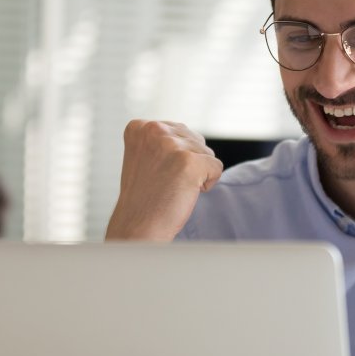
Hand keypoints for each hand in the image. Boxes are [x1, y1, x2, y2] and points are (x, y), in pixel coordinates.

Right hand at [105, 120, 222, 240]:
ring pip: (207, 154)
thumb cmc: (144, 198)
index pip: (180, 132)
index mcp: (141, 127)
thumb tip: (194, 136)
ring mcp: (171, 145)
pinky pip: (217, 168)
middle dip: (189, 164)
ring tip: (172, 188)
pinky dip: (207, 184)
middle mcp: (154, 130)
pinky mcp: (189, 162)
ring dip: (197, 174)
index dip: (175, 158)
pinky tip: (183, 193)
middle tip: (165, 183)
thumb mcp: (146, 158)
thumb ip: (164, 141)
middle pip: (196, 140)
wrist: (138, 227)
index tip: (156, 173)